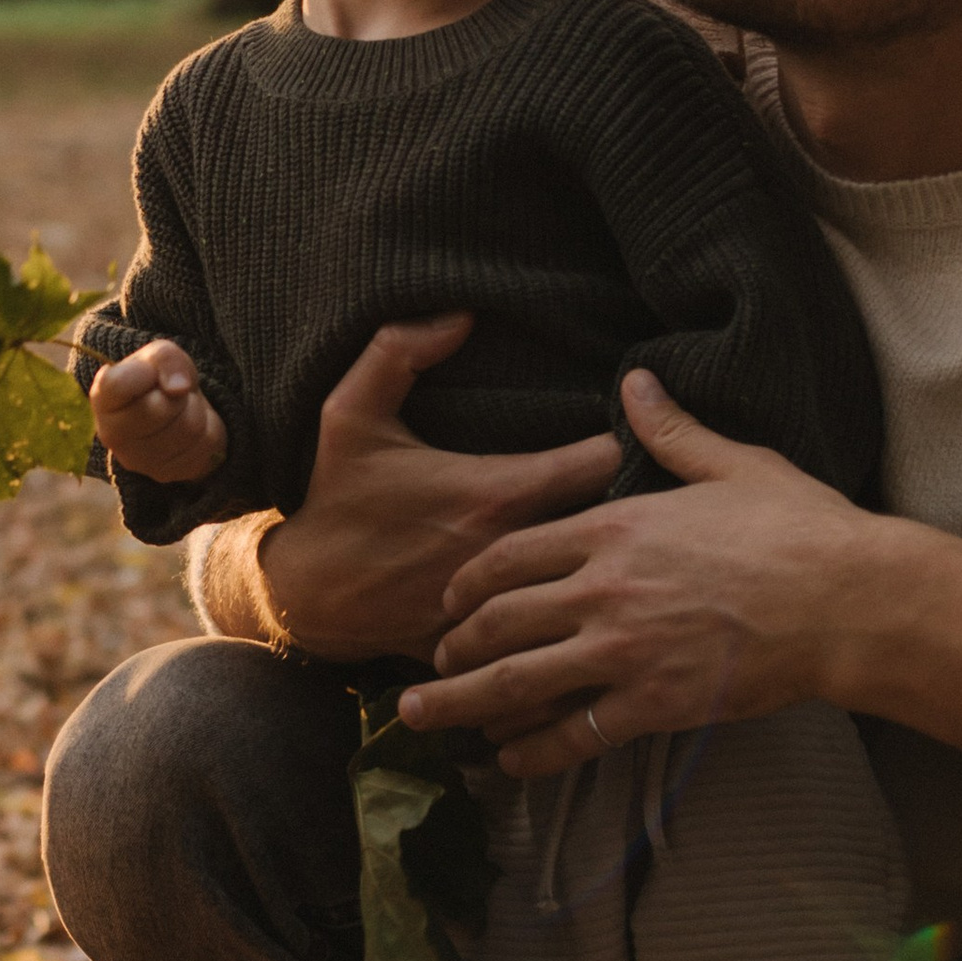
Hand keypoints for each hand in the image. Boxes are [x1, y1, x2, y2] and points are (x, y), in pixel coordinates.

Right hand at [90, 341, 229, 482]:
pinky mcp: (169, 474)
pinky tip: (190, 430)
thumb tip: (178, 388)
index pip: (117, 385)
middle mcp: (112, 435)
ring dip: (195, 411)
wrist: (172, 415)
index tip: (150, 373)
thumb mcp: (158, 356)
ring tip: (182, 410)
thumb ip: (164, 359)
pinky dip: (208, 430)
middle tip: (171, 394)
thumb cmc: (158, 382)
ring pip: (188, 427)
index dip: (143, 374)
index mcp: (102, 399)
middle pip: (160, 408)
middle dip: (176, 395)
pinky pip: (205, 446)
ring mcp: (139, 461)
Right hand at [252, 314, 624, 660]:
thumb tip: (460, 311)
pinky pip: (557, 645)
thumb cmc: (338, 499)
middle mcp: (512, 550)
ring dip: (612, 571)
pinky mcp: (498, 649)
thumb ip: (397, 352)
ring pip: (592, 589)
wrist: (305, 596)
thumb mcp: (349, 413)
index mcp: (496, 492)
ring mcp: (508, 606)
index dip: (632, 445)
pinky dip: (577, 630)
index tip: (640, 438)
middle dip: (640, 511)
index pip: (606, 462)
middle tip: (656, 496)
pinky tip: (593, 615)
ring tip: (637, 555)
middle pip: (617, 528)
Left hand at [402, 371, 961, 788]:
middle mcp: (605, 589)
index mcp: (615, 527)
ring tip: (423, 716)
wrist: (852, 600)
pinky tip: (506, 762)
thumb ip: (670, 429)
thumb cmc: (802, 529)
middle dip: (453, 643)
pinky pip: (575, 734)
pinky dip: (532, 751)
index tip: (452, 598)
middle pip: (499, 618)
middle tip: (430, 661)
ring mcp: (626, 650)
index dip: (469, 581)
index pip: (510, 552)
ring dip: (462, 701)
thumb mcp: (733, 464)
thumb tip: (634, 379)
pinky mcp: (655, 704)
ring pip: (518, 681)